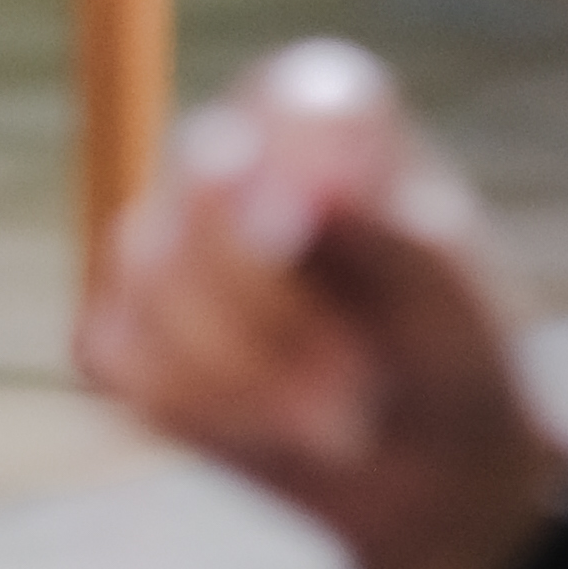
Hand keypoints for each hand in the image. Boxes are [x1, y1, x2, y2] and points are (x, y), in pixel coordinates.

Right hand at [76, 40, 567, 568]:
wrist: (423, 464)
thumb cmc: (447, 353)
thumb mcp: (453, 304)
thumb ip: (397, 239)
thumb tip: (326, 190)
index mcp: (323, 109)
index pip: (292, 104)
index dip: (303, 179)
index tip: (332, 260)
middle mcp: (235, 148)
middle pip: (206, 188)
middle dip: (276, 316)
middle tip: (354, 392)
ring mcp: (167, 234)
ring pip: (151, 280)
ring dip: (243, 379)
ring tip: (328, 424)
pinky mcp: (124, 320)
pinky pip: (114, 352)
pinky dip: (192, 410)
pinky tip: (260, 428)